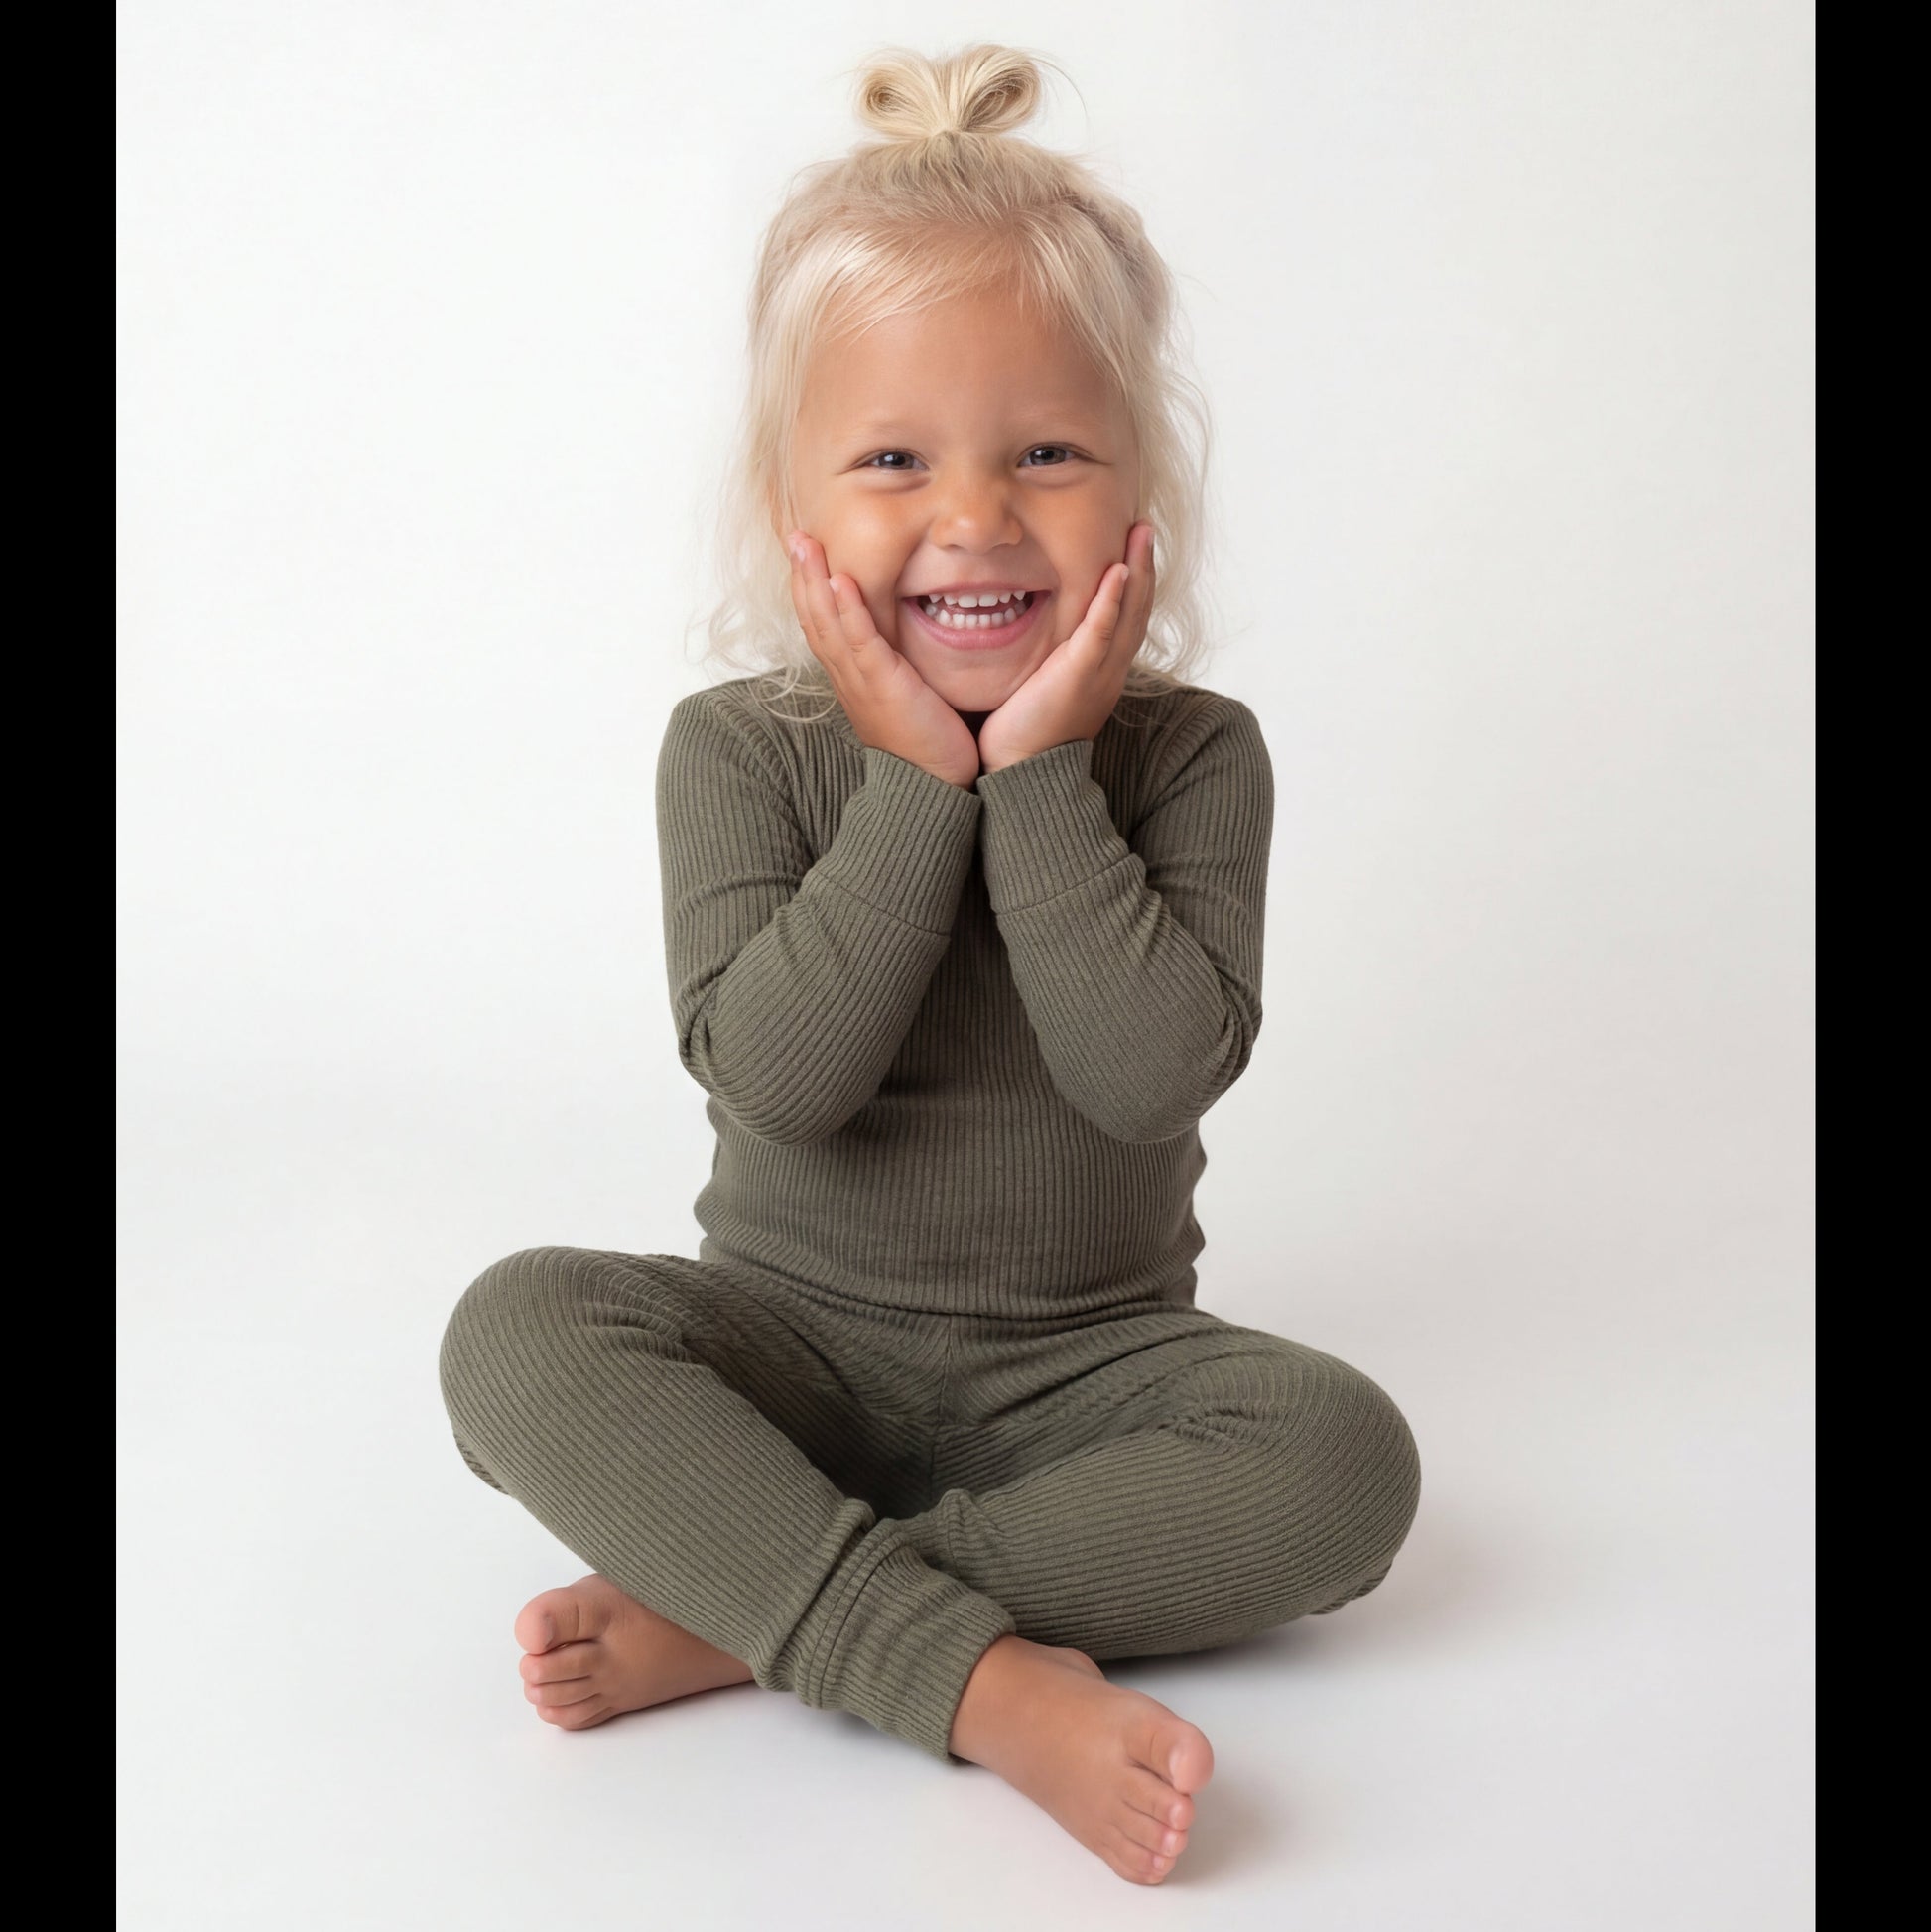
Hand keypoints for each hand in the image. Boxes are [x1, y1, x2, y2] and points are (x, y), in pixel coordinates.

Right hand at [786, 531, 981, 789]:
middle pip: (813, 617)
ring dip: (814, 580)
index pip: (822, 625)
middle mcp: (847, 678)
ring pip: (826, 623)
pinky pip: (858, 640)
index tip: (805, 553)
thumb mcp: (905, 696)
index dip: (810, 588)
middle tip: (794, 535)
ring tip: (805, 543)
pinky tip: (839, 579)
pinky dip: (847, 608)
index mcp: (851, 679)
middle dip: (802, 574)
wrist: (934, 788)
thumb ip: (899, 668)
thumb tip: (907, 642)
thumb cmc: (928, 745)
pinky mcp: (882, 685)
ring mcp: (860, 681)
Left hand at [976, 523, 1155, 774]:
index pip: (1127, 618)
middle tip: (1146, 527)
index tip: (1134, 547)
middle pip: (1138, 609)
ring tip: (1142, 533)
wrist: (1021, 772)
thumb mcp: (1046, 687)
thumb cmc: (1026, 733)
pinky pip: (1100, 633)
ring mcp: (1098, 673)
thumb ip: (1052, 659)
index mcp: (1103, 671)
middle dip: (1145, 565)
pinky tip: (1118, 573)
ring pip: (1128, 614)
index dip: (1135, 582)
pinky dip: (1112, 602)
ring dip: (1138, 570)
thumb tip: (1038, 634)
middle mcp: (1110, 670)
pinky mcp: (1078, 677)